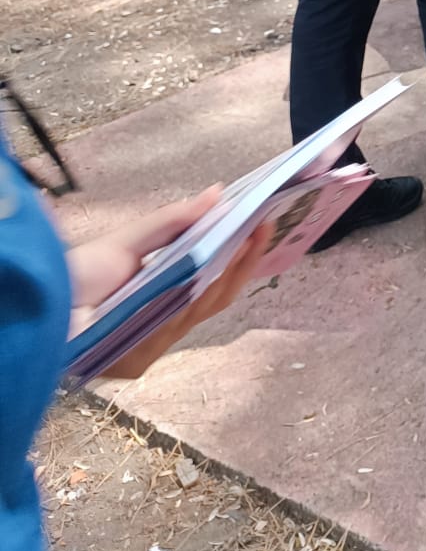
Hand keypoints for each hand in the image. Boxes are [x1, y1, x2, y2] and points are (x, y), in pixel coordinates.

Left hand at [68, 187, 271, 382]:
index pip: (214, 282)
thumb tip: (219, 192)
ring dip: (229, 272)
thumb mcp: (132, 239)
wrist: (36, 301)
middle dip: (244, 260)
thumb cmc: (77, 274)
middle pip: (215, 297)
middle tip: (264, 225)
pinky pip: (172, 325)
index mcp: (164, 300)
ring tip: (248, 237)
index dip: (242, 255)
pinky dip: (195, 297)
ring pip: (200, 310)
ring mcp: (151, 346)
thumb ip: (174, 220)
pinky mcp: (135, 358)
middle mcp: (161, 326)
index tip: (263, 222)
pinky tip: (213, 269)